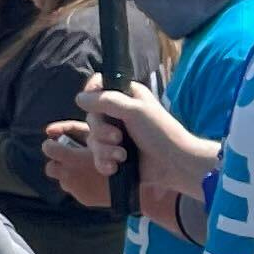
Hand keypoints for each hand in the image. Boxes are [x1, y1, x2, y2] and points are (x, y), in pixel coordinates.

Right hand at [51, 87, 213, 208]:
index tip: (89, 104)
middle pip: (91, 117)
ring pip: (93, 140)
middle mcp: (119, 113)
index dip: (91, 93)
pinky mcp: (115, 156)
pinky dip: (104, 163)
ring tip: (123, 156)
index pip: (99, 86)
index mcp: (127, 96)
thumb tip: (79, 98)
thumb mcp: (135, 110)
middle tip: (118, 138)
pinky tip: (115, 167)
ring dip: (104, 150)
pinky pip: (97, 157)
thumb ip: (106, 101)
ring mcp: (116, 136)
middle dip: (101, 131)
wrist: (174, 164)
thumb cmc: (160, 132)